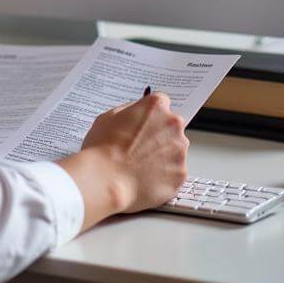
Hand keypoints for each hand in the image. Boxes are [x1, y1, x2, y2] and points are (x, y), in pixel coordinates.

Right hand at [60, 91, 188, 229]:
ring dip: (163, 155)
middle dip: (159, 134)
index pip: (162, 102)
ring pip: (175, 149)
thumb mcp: (108, 117)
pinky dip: (163, 175)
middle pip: (171, 126)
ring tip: (139, 165)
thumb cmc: (102, 149)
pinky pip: (174, 171)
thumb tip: (138, 114)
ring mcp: (180, 150)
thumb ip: (130, 111)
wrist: (106, 180)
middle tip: (139, 146)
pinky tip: (145, 177)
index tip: (145, 122)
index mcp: (155, 106)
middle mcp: (173, 125)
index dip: (150, 114)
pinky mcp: (181, 174)